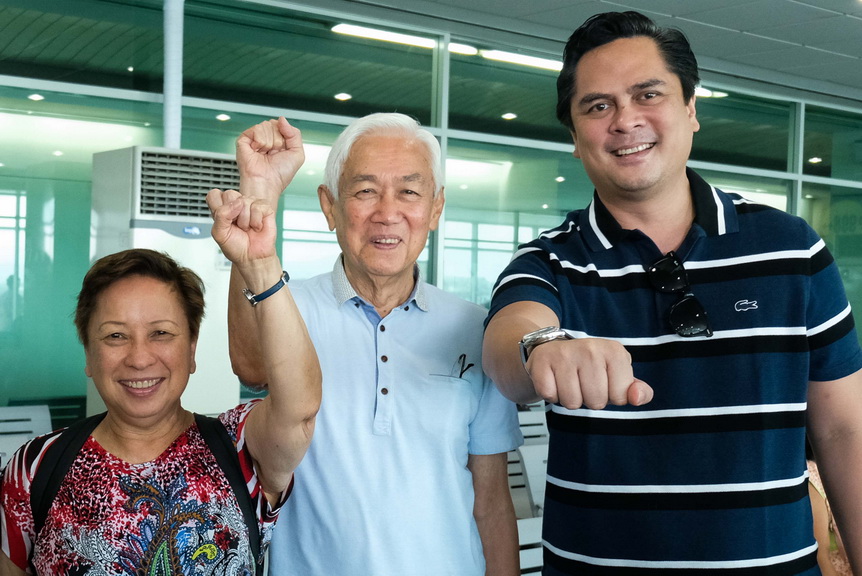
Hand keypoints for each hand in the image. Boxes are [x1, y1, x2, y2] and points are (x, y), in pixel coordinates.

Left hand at [207, 188, 275, 265]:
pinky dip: (256, 221)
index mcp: (222, 209)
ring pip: (244, 201)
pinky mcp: (264, 208)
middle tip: (236, 225)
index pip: (214, 194)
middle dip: (232, 215)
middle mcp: (236, 204)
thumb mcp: (219, 234)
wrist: (252, 258)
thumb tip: (237, 203)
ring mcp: (251, 204)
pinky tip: (256, 227)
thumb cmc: (236, 247)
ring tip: (247, 228)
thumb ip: (221, 215)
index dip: (217, 206)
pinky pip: (257, 207)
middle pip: (229, 194)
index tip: (223, 220)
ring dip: (244, 221)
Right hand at [236, 117, 305, 205]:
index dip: (286, 136)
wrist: (267, 183)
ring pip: (266, 125)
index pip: (283, 125)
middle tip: (274, 154)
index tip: (283, 150)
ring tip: (266, 154)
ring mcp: (255, 139)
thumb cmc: (280, 174)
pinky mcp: (244, 139)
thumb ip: (294, 133)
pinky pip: (257, 129)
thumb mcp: (297, 153)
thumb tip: (282, 119)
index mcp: (278, 141)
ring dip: (270, 142)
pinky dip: (261, 141)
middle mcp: (266, 139)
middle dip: (278, 140)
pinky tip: (258, 151)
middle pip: (275, 124)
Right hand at [525, 337, 652, 409]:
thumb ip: (636, 390)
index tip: (603, 382)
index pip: (621, 396)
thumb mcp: (617, 375)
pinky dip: (551, 394)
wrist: (551, 350)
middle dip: (589, 400)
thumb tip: (637, 397)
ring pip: (572, 402)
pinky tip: (554, 380)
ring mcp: (565, 353)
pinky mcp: (542, 361)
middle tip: (582, 383)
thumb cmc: (588, 367)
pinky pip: (550, 395)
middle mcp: (591, 348)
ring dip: (569, 399)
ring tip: (568, 382)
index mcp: (614, 351)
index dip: (611, 397)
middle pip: (596, 402)